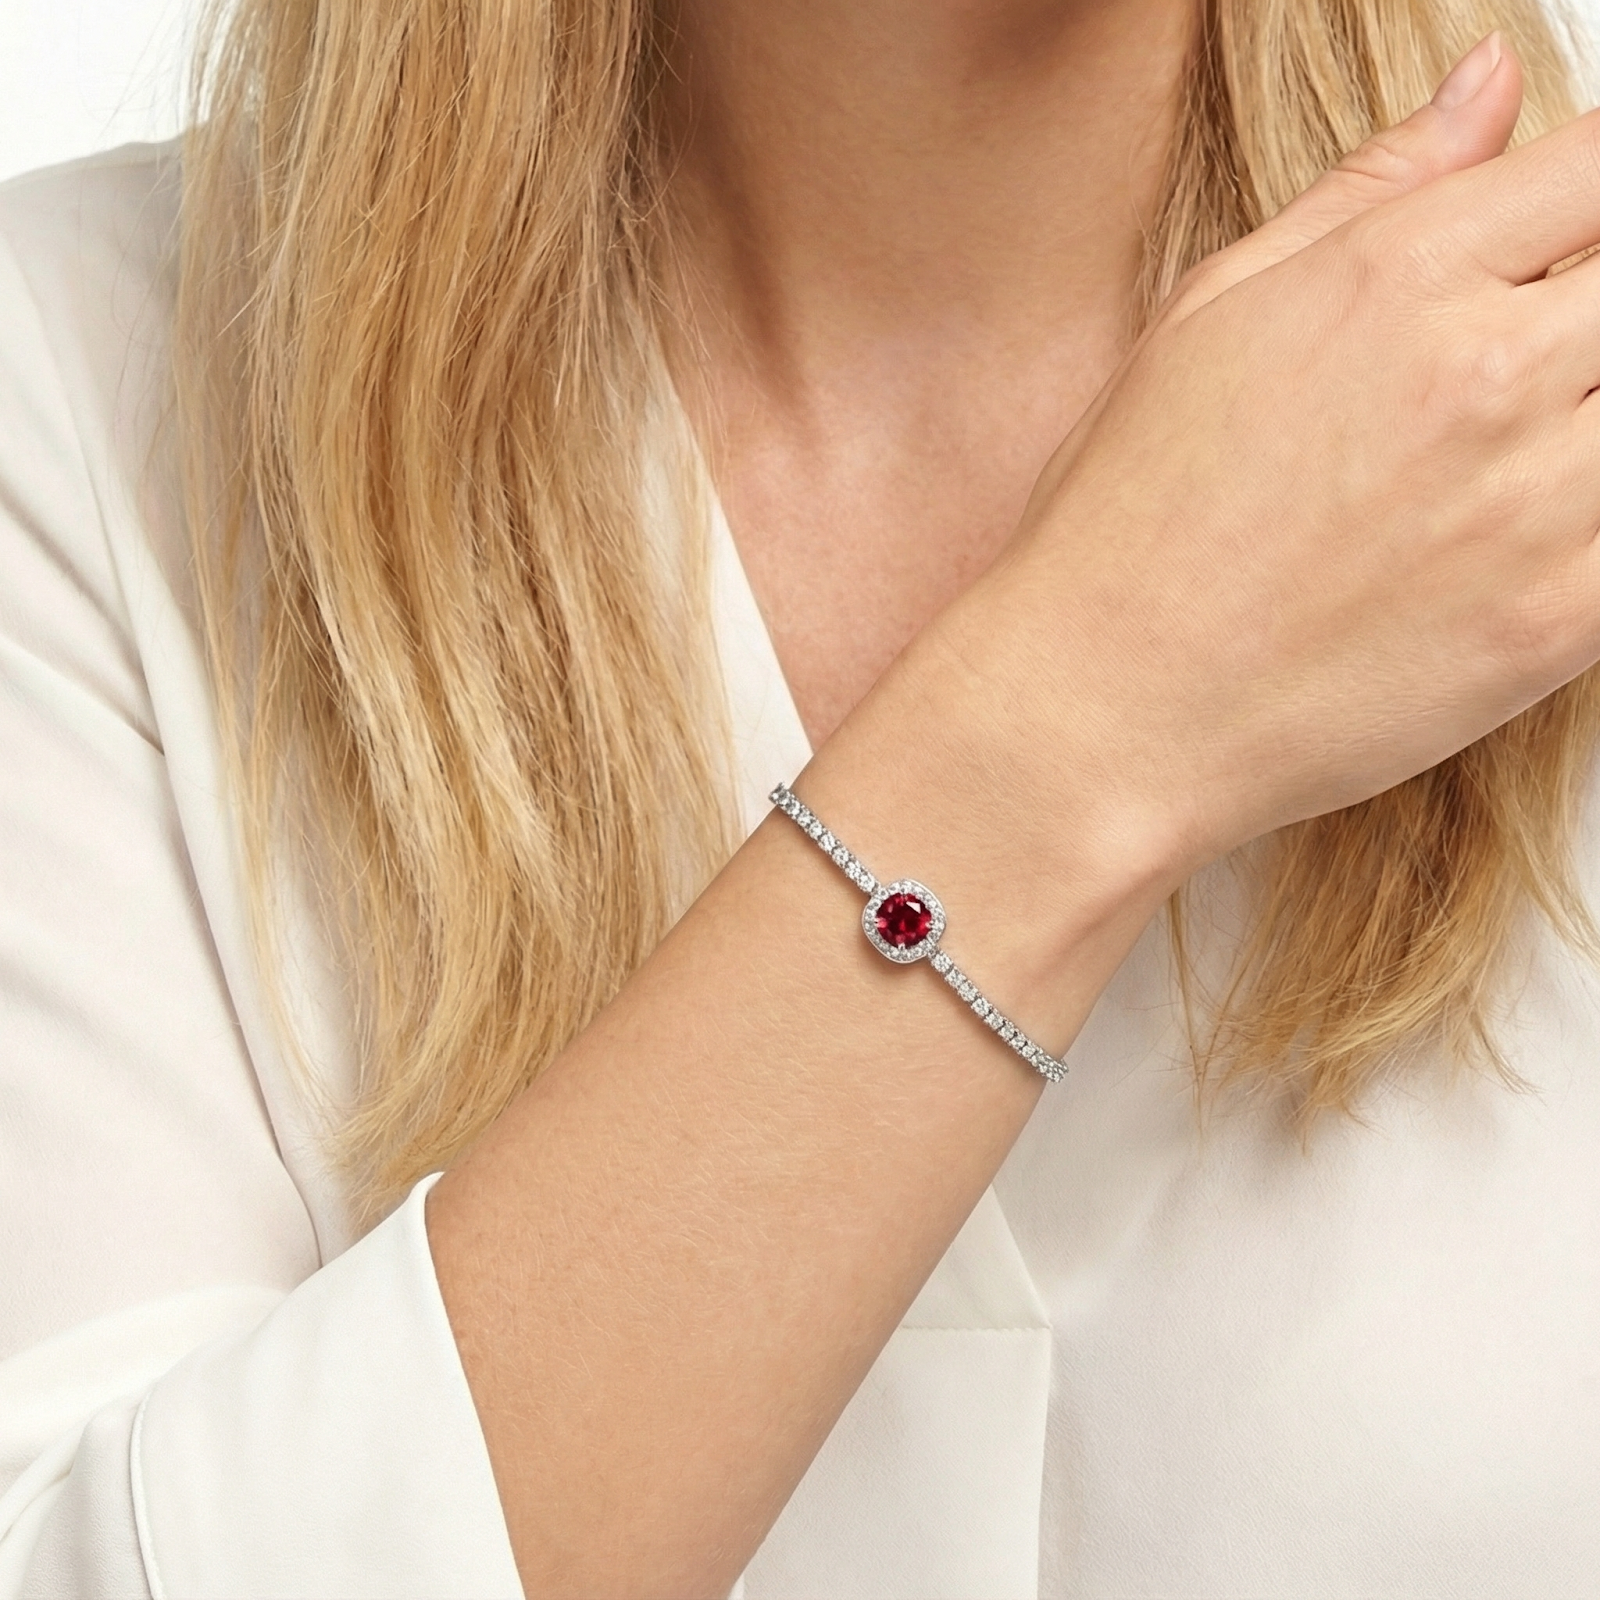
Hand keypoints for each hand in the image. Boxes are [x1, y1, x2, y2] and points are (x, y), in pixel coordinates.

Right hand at [960, 35, 1599, 876]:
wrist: (1098, 712)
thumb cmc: (1122, 531)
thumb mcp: (1208, 320)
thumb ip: (1367, 193)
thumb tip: (1486, 86)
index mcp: (1393, 277)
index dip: (1593, 196)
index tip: (1564, 244)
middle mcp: (1482, 373)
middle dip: (1590, 308)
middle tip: (1522, 367)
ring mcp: (1533, 501)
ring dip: (1593, 407)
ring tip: (1506, 451)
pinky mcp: (1559, 622)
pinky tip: (1525, 525)